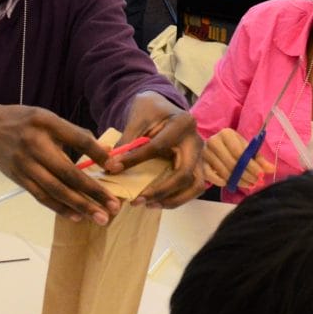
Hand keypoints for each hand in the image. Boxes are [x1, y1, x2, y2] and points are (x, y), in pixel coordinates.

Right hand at [0, 103, 121, 224]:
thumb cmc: (26, 122)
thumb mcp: (49, 118)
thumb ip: (75, 133)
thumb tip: (105, 152)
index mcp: (47, 124)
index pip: (78, 139)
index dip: (97, 154)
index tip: (115, 167)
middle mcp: (36, 145)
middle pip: (68, 172)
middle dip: (93, 191)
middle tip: (113, 206)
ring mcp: (26, 165)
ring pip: (56, 190)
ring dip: (79, 206)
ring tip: (99, 217)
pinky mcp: (19, 179)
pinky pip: (42, 197)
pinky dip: (59, 208)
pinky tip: (76, 216)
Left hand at [103, 92, 204, 207]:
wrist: (165, 109)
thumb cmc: (151, 111)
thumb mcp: (137, 120)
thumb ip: (127, 142)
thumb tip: (111, 167)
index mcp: (182, 124)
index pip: (158, 147)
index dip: (135, 160)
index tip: (113, 169)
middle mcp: (197, 141)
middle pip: (185, 173)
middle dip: (161, 191)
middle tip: (138, 200)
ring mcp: (201, 155)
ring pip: (196, 185)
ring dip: (174, 199)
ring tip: (150, 204)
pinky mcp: (198, 166)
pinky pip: (194, 187)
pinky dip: (178, 198)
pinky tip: (158, 201)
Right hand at [201, 128, 273, 189]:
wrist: (212, 147)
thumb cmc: (232, 147)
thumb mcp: (245, 149)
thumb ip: (258, 159)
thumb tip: (272, 169)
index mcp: (226, 134)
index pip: (239, 152)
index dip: (251, 165)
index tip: (260, 175)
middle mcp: (214, 141)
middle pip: (232, 163)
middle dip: (246, 175)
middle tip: (256, 182)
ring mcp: (205, 153)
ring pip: (224, 171)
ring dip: (238, 181)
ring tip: (249, 184)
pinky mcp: (199, 164)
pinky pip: (212, 177)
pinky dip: (223, 182)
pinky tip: (232, 183)